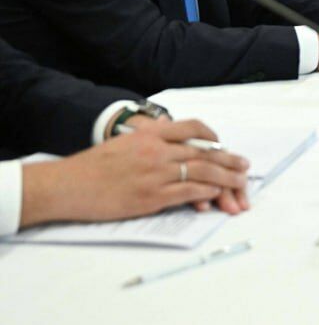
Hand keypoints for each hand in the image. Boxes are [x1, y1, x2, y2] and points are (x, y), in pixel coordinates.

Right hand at [19, 120, 250, 228]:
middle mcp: (156, 150)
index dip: (213, 135)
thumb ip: (151, 139)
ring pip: (202, 172)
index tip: (223, 143)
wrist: (67, 185)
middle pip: (204, 151)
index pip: (192, 127)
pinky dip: (206, 192)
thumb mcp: (124, 141)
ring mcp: (155, 173)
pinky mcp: (151, 197)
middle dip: (228, 159)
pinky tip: (217, 195)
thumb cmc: (93, 165)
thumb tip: (174, 137)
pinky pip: (188, 192)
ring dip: (226, 177)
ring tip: (240, 182)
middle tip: (245, 165)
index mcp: (150, 134)